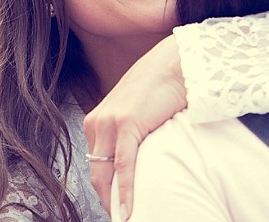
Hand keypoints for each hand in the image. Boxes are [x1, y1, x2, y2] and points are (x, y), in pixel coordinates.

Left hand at [84, 34, 186, 219]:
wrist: (174, 63)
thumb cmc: (161, 87)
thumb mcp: (137, 112)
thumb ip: (130, 131)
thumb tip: (138, 157)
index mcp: (97, 121)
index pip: (95, 165)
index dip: (105, 189)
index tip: (116, 206)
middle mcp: (97, 122)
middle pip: (96, 173)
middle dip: (106, 199)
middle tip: (121, 217)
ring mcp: (109, 122)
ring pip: (105, 173)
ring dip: (113, 201)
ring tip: (126, 219)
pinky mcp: (126, 124)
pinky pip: (123, 165)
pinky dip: (125, 190)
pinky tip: (128, 209)